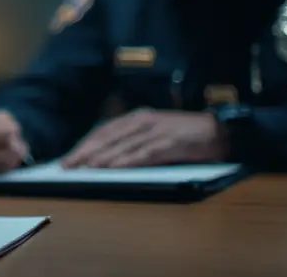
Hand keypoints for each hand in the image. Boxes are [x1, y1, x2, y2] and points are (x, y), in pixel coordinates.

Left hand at [61, 109, 227, 167]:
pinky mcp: (169, 143)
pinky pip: (143, 154)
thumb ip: (135, 139)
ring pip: (122, 145)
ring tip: (84, 169)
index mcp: (138, 118)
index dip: (85, 144)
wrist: (218, 131)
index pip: (104, 131)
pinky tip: (114, 169)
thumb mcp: (156, 131)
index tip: (69, 158)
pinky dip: (126, 161)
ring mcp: (156, 132)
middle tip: (68, 166)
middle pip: (108, 137)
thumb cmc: (186, 134)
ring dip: (101, 158)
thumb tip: (108, 156)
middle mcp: (143, 121)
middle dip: (86, 152)